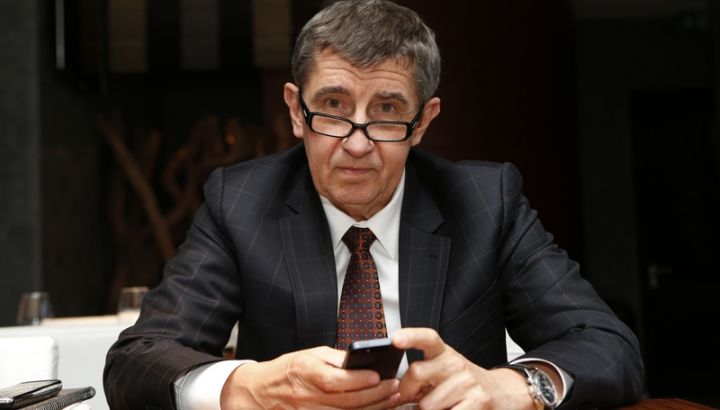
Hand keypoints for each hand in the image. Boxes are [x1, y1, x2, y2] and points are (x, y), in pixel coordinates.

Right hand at [220, 346, 399, 408]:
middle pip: (346, 401)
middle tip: (394, 387)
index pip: (335, 380)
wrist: (261, 392)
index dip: (359, 380)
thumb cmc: (287, 370)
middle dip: (374, 395)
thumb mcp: (309, 355)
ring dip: (372, 408)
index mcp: (306, 372)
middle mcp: (308, 396)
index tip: (379, 376)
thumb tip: (362, 359)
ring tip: (392, 399)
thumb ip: (336, 358)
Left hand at [392, 328, 531, 409]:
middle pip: (416, 372)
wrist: (501, 394)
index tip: (396, 339)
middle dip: (406, 391)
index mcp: (444, 354)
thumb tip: (396, 393)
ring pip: (427, 404)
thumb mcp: (444, 372)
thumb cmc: (465, 385)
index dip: (411, 336)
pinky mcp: (477, 402)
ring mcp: (467, 383)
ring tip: (441, 406)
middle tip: (412, 398)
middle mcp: (455, 364)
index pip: (428, 338)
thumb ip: (421, 378)